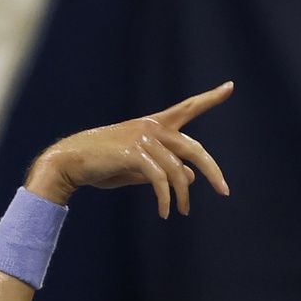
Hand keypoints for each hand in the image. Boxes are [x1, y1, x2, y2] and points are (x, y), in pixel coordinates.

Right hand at [24, 81, 233, 217]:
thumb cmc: (101, 165)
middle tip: (225, 191)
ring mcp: (143, 138)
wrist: (70, 162)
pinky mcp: (134, 153)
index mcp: (153, 124)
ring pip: (177, 171)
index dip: (210, 98)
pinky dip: (165, 199)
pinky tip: (165, 213)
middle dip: (213, 171)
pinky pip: (160, 180)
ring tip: (181, 212)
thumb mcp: (137, 168)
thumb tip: (191, 178)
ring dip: (182, 196)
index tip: (230, 86)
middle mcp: (152, 126)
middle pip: (194, 149)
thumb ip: (165, 169)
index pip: (188, 108)